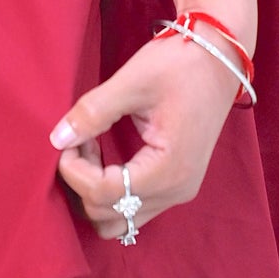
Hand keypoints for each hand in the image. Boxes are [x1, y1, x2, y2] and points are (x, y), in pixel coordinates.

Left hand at [48, 28, 242, 238]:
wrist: (220, 58)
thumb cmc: (181, 64)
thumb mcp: (132, 82)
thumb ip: (93, 112)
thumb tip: (58, 139)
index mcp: (170, 169)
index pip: (105, 194)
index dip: (74, 171)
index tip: (68, 139)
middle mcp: (177, 191)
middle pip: (109, 214)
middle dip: (82, 181)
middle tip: (80, 139)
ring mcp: (179, 190)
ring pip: (121, 219)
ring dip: (95, 191)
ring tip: (93, 148)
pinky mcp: (176, 184)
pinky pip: (133, 207)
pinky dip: (112, 191)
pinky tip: (106, 156)